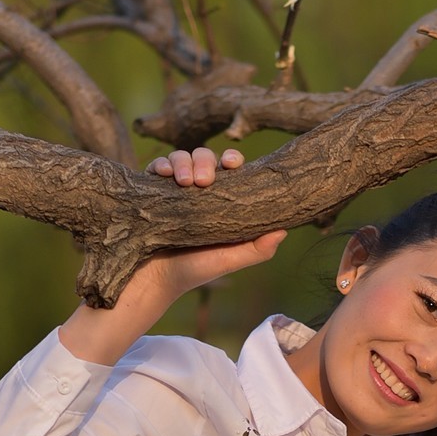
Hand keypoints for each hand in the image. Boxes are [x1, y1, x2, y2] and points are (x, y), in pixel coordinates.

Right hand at [136, 145, 285, 302]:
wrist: (157, 279)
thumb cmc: (197, 269)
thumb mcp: (230, 259)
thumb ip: (258, 249)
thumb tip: (285, 230)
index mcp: (220, 199)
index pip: (229, 169)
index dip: (232, 159)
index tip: (232, 163)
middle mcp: (198, 189)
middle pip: (204, 156)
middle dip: (205, 161)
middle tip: (203, 181)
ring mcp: (174, 187)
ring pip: (180, 156)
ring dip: (182, 162)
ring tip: (184, 183)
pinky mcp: (152, 188)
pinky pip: (156, 166)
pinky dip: (160, 165)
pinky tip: (163, 175)